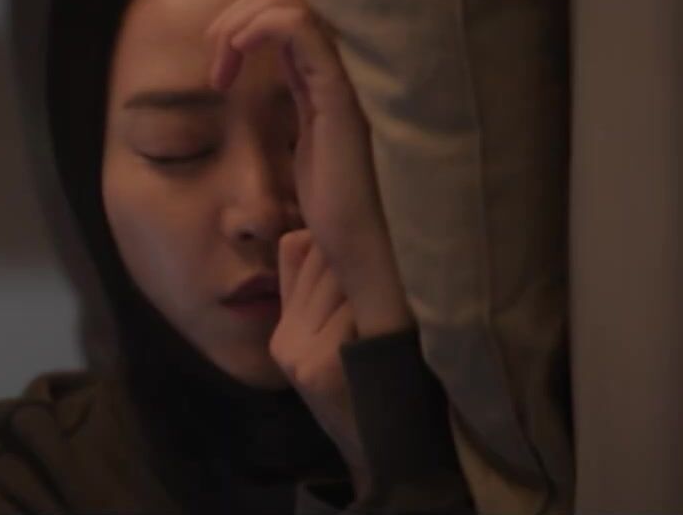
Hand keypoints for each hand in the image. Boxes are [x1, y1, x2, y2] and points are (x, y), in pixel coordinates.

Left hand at [206, 0, 410, 336]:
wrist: (364, 251)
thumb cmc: (337, 211)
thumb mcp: (300, 149)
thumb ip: (289, 110)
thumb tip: (250, 85)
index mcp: (325, 79)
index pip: (286, 15)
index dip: (243, 24)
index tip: (217, 72)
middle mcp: (339, 69)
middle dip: (235, 17)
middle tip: (214, 66)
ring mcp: (343, 77)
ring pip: (287, 4)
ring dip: (238, 24)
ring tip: (219, 68)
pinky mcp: (339, 93)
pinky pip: (298, 28)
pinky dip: (257, 28)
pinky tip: (233, 56)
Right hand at [271, 228, 371, 499]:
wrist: (380, 452)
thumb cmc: (371, 389)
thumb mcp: (336, 342)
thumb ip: (326, 295)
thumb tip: (330, 232)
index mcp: (283, 327)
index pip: (295, 248)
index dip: (333, 235)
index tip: (365, 230)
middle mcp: (285, 338)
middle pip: (319, 259)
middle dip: (359, 251)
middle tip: (394, 250)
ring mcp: (299, 353)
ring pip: (338, 280)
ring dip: (375, 277)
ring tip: (399, 283)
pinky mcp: (322, 366)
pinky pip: (355, 310)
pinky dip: (381, 309)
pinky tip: (397, 319)